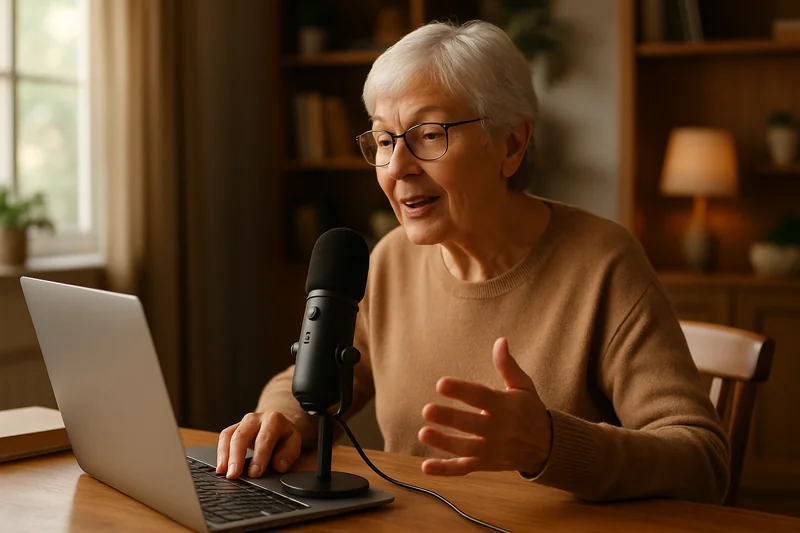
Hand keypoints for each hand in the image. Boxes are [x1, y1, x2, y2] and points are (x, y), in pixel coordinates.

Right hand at [216, 411, 301, 478]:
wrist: (277, 424)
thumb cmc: (283, 437)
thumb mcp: (293, 444)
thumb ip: (288, 455)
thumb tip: (279, 465)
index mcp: (274, 420)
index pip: (264, 438)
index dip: (259, 456)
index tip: (254, 473)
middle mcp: (256, 418)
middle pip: (242, 435)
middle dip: (236, 456)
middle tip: (234, 475)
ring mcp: (242, 422)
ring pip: (229, 435)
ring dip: (225, 455)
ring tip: (223, 472)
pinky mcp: (233, 428)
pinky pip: (224, 437)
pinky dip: (220, 453)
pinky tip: (221, 467)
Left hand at [418, 337, 551, 475]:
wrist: (548, 447)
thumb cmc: (531, 411)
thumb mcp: (524, 387)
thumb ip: (508, 366)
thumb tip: (500, 341)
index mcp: (505, 406)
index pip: (480, 397)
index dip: (461, 390)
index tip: (441, 384)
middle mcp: (499, 429)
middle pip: (471, 424)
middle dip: (449, 418)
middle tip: (427, 410)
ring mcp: (492, 450)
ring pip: (466, 448)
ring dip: (444, 442)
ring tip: (423, 433)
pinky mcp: (487, 465)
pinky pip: (464, 469)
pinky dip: (445, 470)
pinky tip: (426, 466)